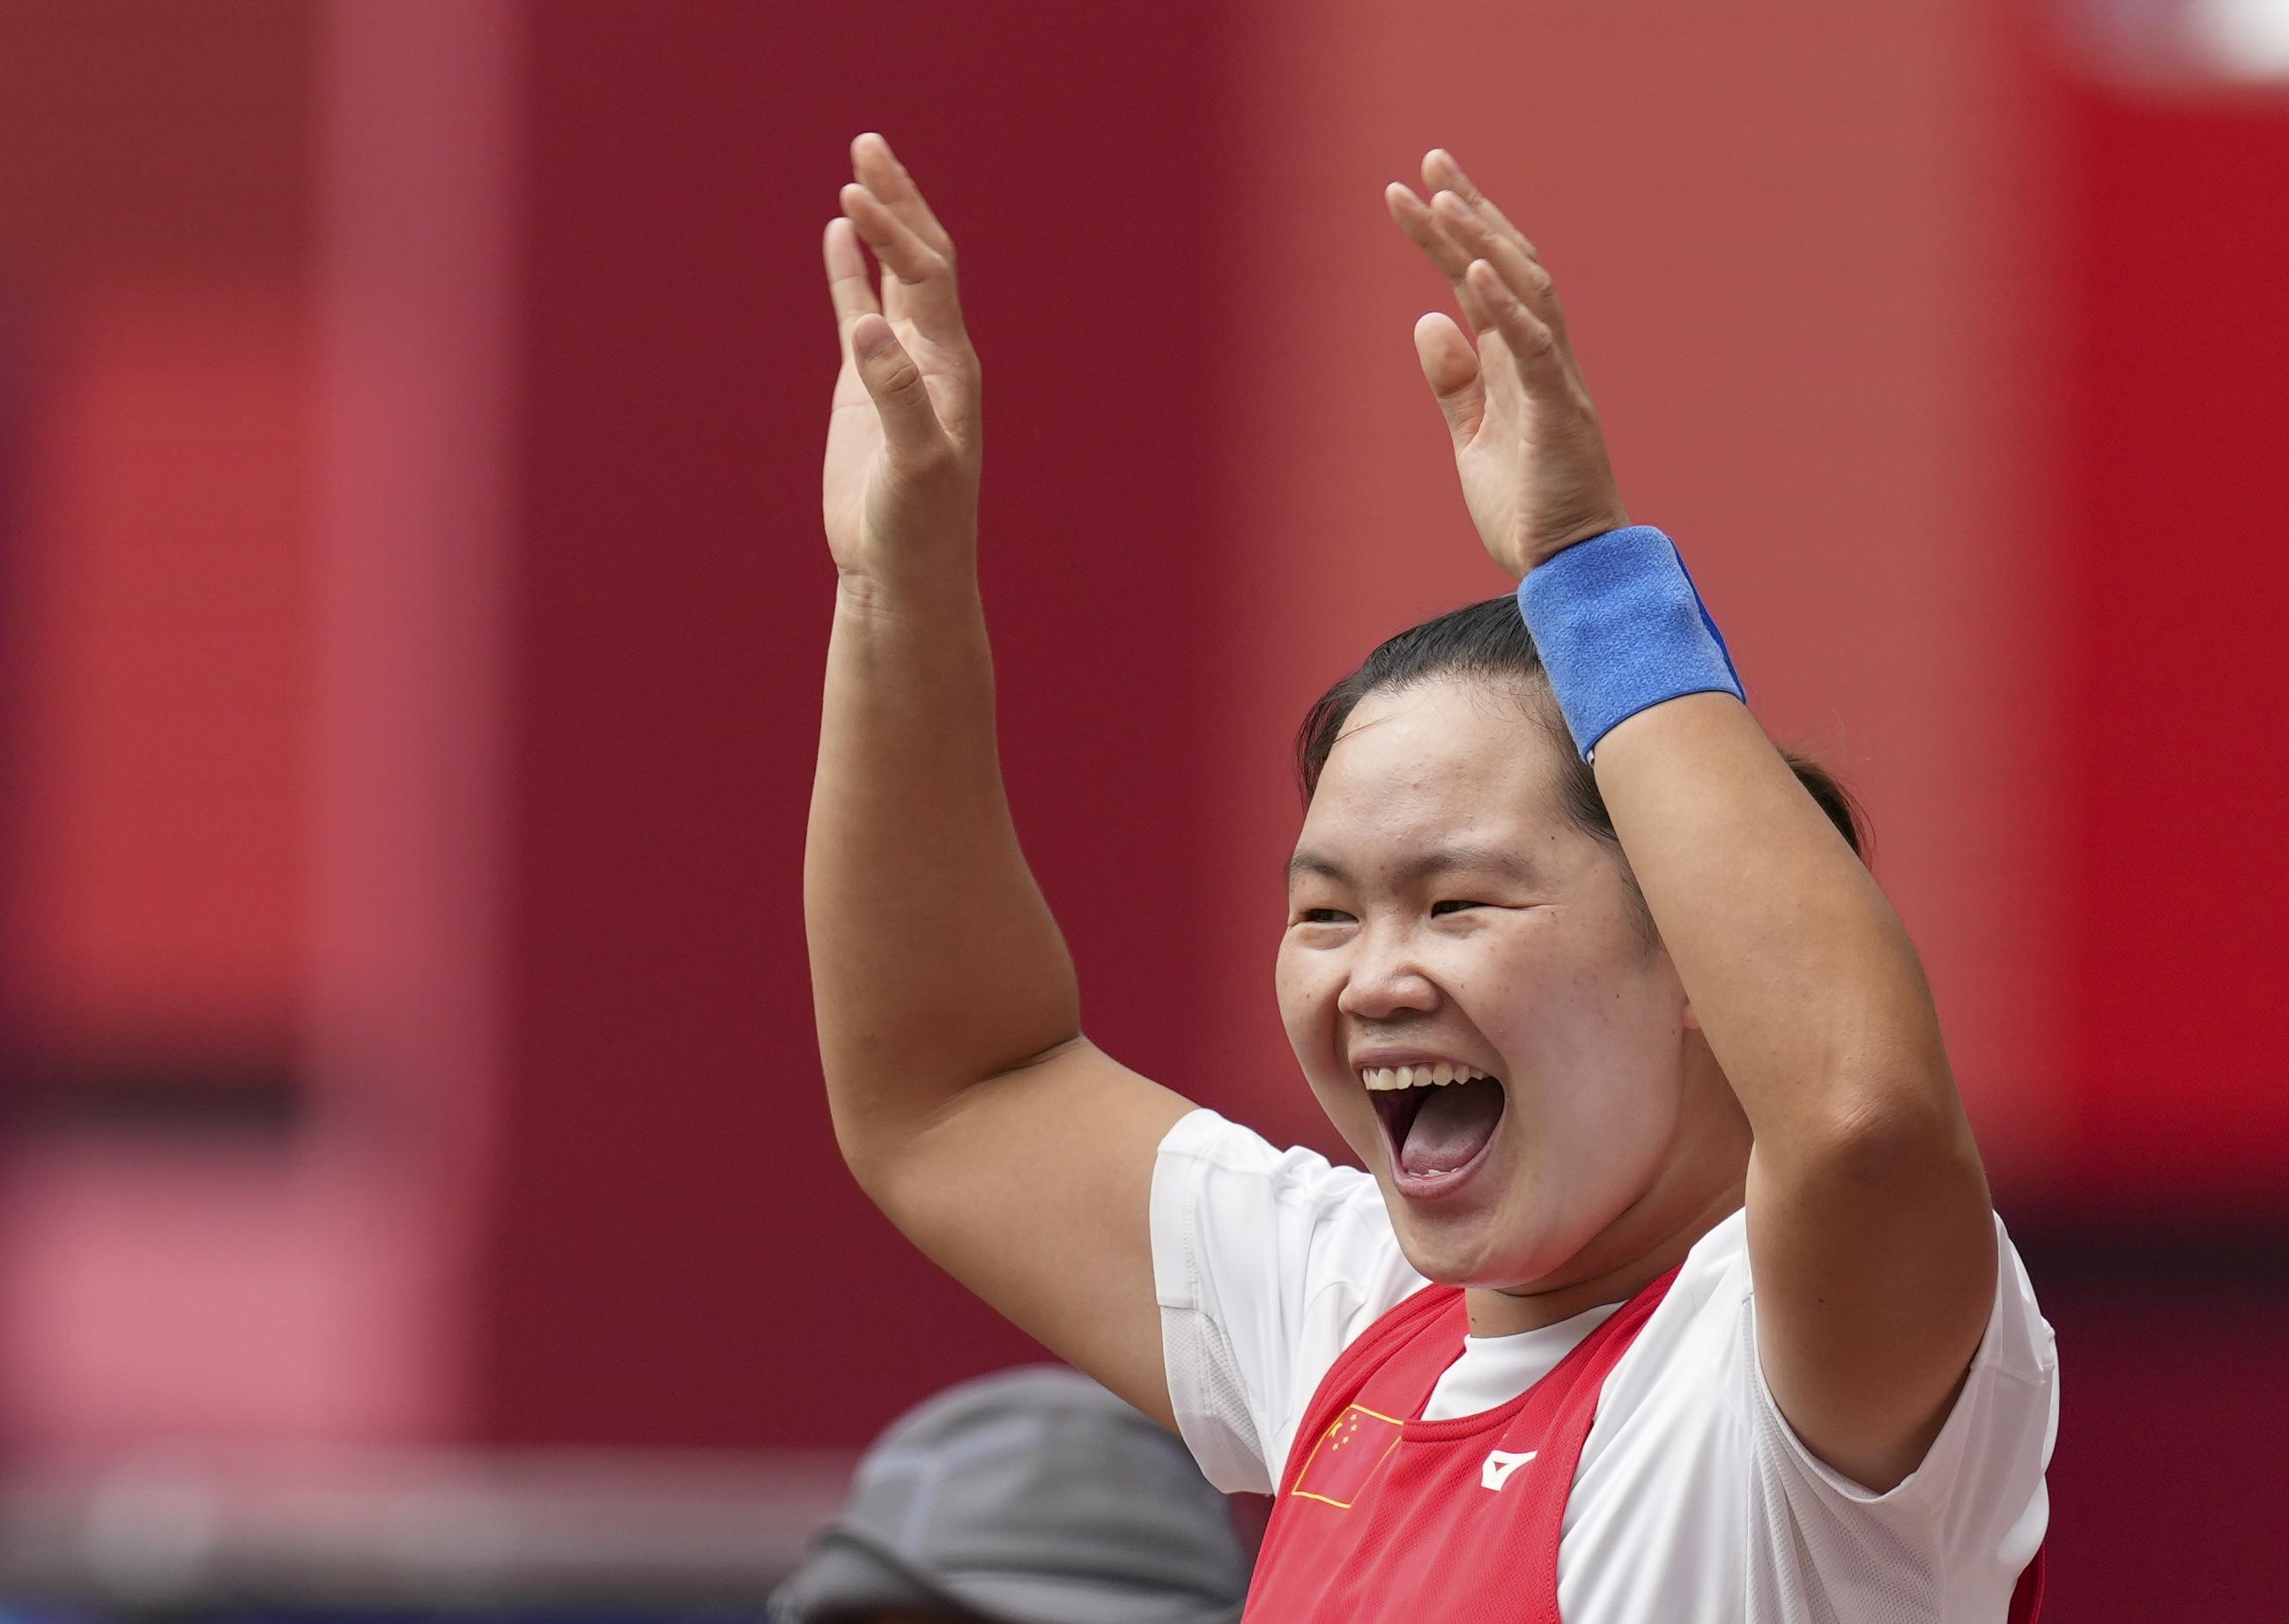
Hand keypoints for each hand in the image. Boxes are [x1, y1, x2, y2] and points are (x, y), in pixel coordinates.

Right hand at [822, 134, 980, 595]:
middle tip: (868, 144)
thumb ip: (894, 397)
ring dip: (879, 226)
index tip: (854, 197)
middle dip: (897, 202)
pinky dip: (851, 273)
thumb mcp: (914, 465)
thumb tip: (867, 330)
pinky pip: (860, 313)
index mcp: (951, 366)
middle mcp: (932, 356)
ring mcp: (900, 367)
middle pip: (920, 258)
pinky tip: (838, 237)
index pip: (928, 276)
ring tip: (858, 172)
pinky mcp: (868, 389)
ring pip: (892, 278)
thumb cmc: (919, 526)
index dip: (894, 234)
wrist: (904, 571)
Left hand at [1387, 150, 1627, 578]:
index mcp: (1518, 362)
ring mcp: (1557, 381)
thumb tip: (1427, 318)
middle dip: (1469, 213)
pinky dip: (1507, 308)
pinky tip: (1474, 272)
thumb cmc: (1529, 508)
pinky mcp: (1561, 414)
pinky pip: (1536, 349)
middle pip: (1508, 265)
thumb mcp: (1475, 439)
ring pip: (1525, 292)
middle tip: (1430, 162)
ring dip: (1483, 243)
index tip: (1415, 188)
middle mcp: (1542, 357)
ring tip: (1442, 201)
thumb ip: (1455, 382)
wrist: (1571, 570)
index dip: (1451, 233)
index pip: (1483, 279)